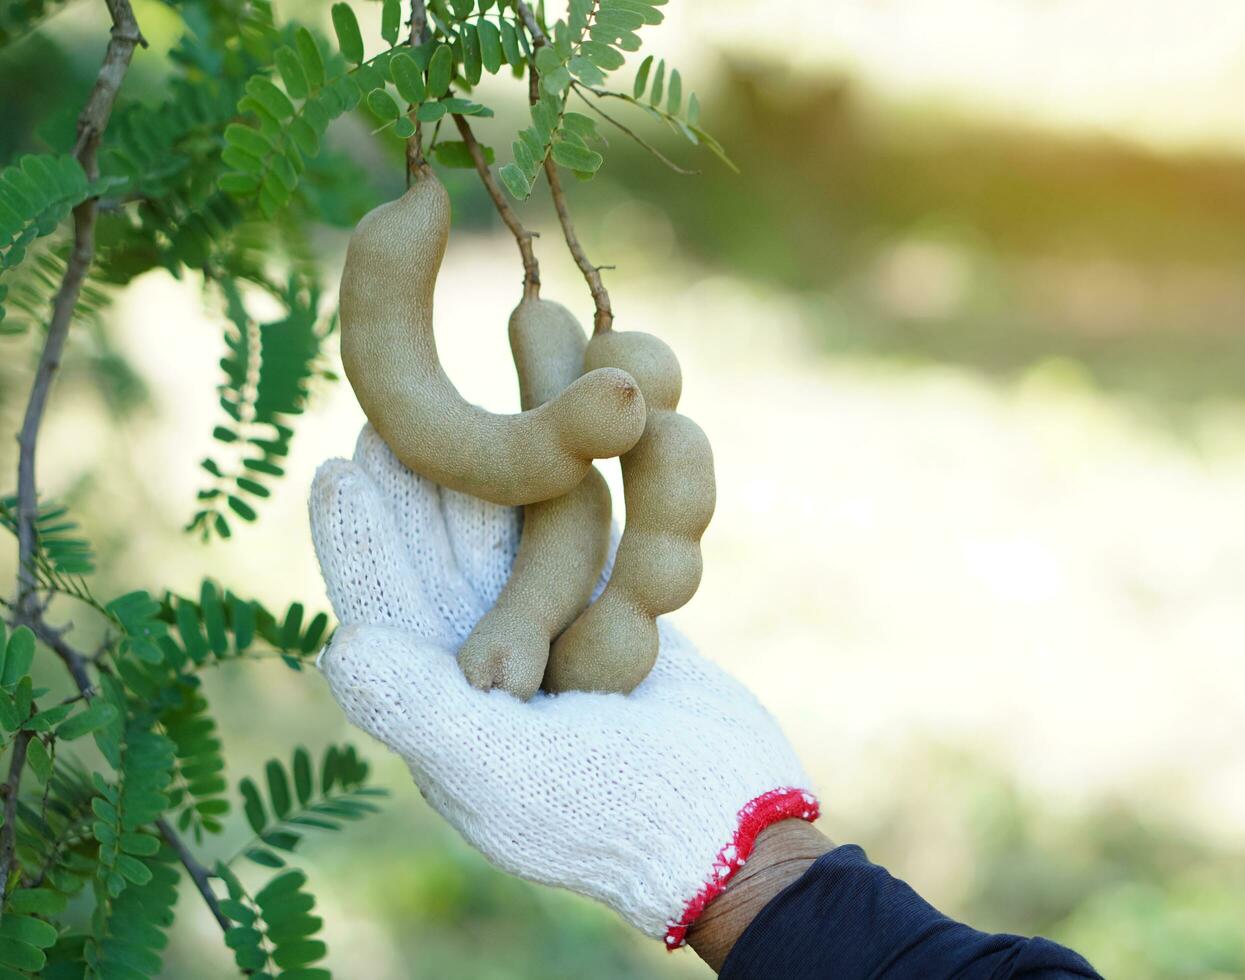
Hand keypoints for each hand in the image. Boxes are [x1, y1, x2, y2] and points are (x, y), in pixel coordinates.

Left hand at [308, 426, 818, 947]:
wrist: (726, 824)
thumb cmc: (609, 815)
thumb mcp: (504, 773)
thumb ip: (420, 711)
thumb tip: (342, 645)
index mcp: (447, 707)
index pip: (389, 612)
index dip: (361, 543)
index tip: (336, 466)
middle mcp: (489, 670)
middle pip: (439, 563)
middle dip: (414, 492)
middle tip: (390, 414)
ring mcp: (553, 645)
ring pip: (507, 544)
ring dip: (487, 481)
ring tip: (465, 411)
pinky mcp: (612, 622)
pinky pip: (576, 548)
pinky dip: (563, 499)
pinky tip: (551, 449)